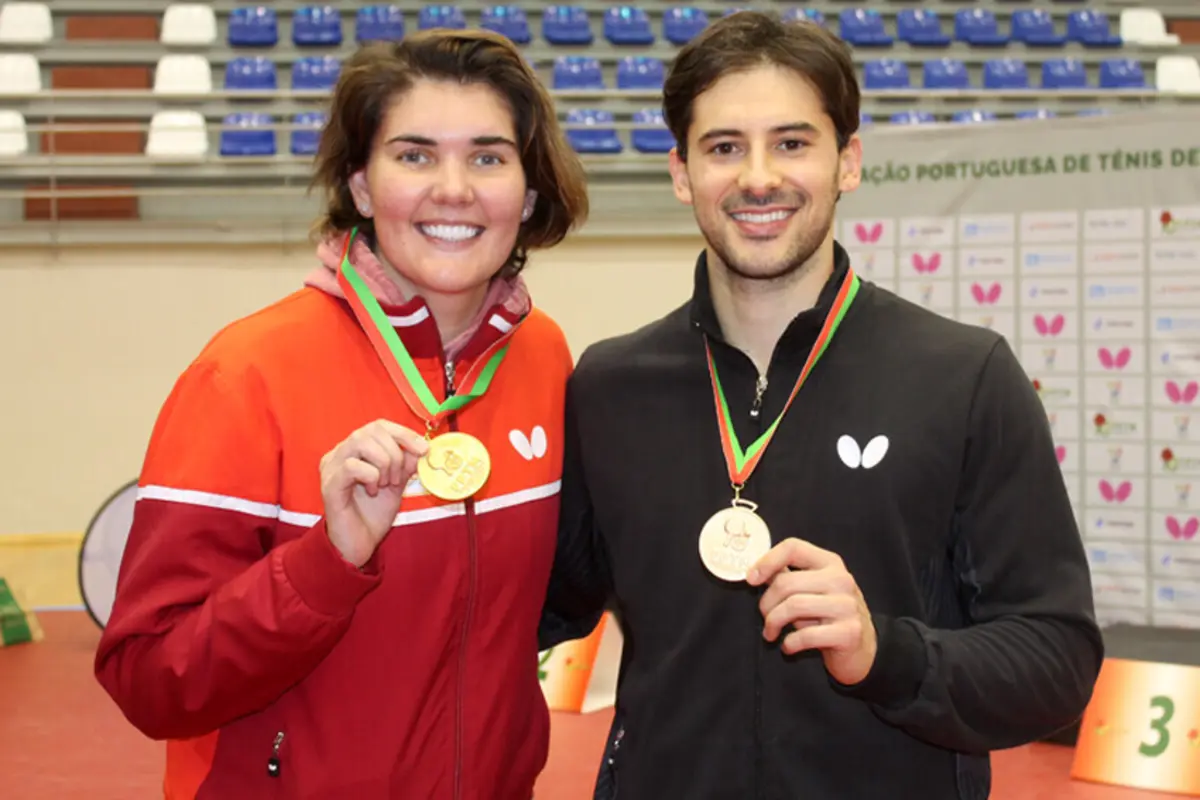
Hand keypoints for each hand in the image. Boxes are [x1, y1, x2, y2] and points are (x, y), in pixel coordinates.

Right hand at [320, 420, 428, 567]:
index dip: (404, 434)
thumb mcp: (396, 483)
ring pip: (360, 442)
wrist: (359, 545)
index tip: (424, 449)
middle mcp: (339, 453)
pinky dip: (371, 476)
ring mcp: (331, 467)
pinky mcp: (329, 484)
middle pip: (371, 430)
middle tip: (398, 478)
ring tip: (385, 484)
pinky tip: (372, 491)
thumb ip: (406, 464)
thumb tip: (420, 447)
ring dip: (383, 463)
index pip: (379, 426)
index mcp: (355, 450)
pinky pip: (351, 466)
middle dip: (395, 452)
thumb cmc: (373, 514)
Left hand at [747, 539, 876, 685]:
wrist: (863, 649)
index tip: (751, 579)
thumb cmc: (828, 616)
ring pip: (793, 606)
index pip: (793, 548)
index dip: (767, 561)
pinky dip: (789, 643)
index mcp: (830, 563)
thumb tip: (756, 572)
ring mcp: (847, 606)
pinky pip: (806, 636)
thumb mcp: (812, 591)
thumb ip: (788, 578)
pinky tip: (788, 646)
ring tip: (771, 633)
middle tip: (765, 618)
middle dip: (766, 604)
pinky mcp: (849, 632)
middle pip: (786, 582)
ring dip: (773, 623)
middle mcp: (841, 580)